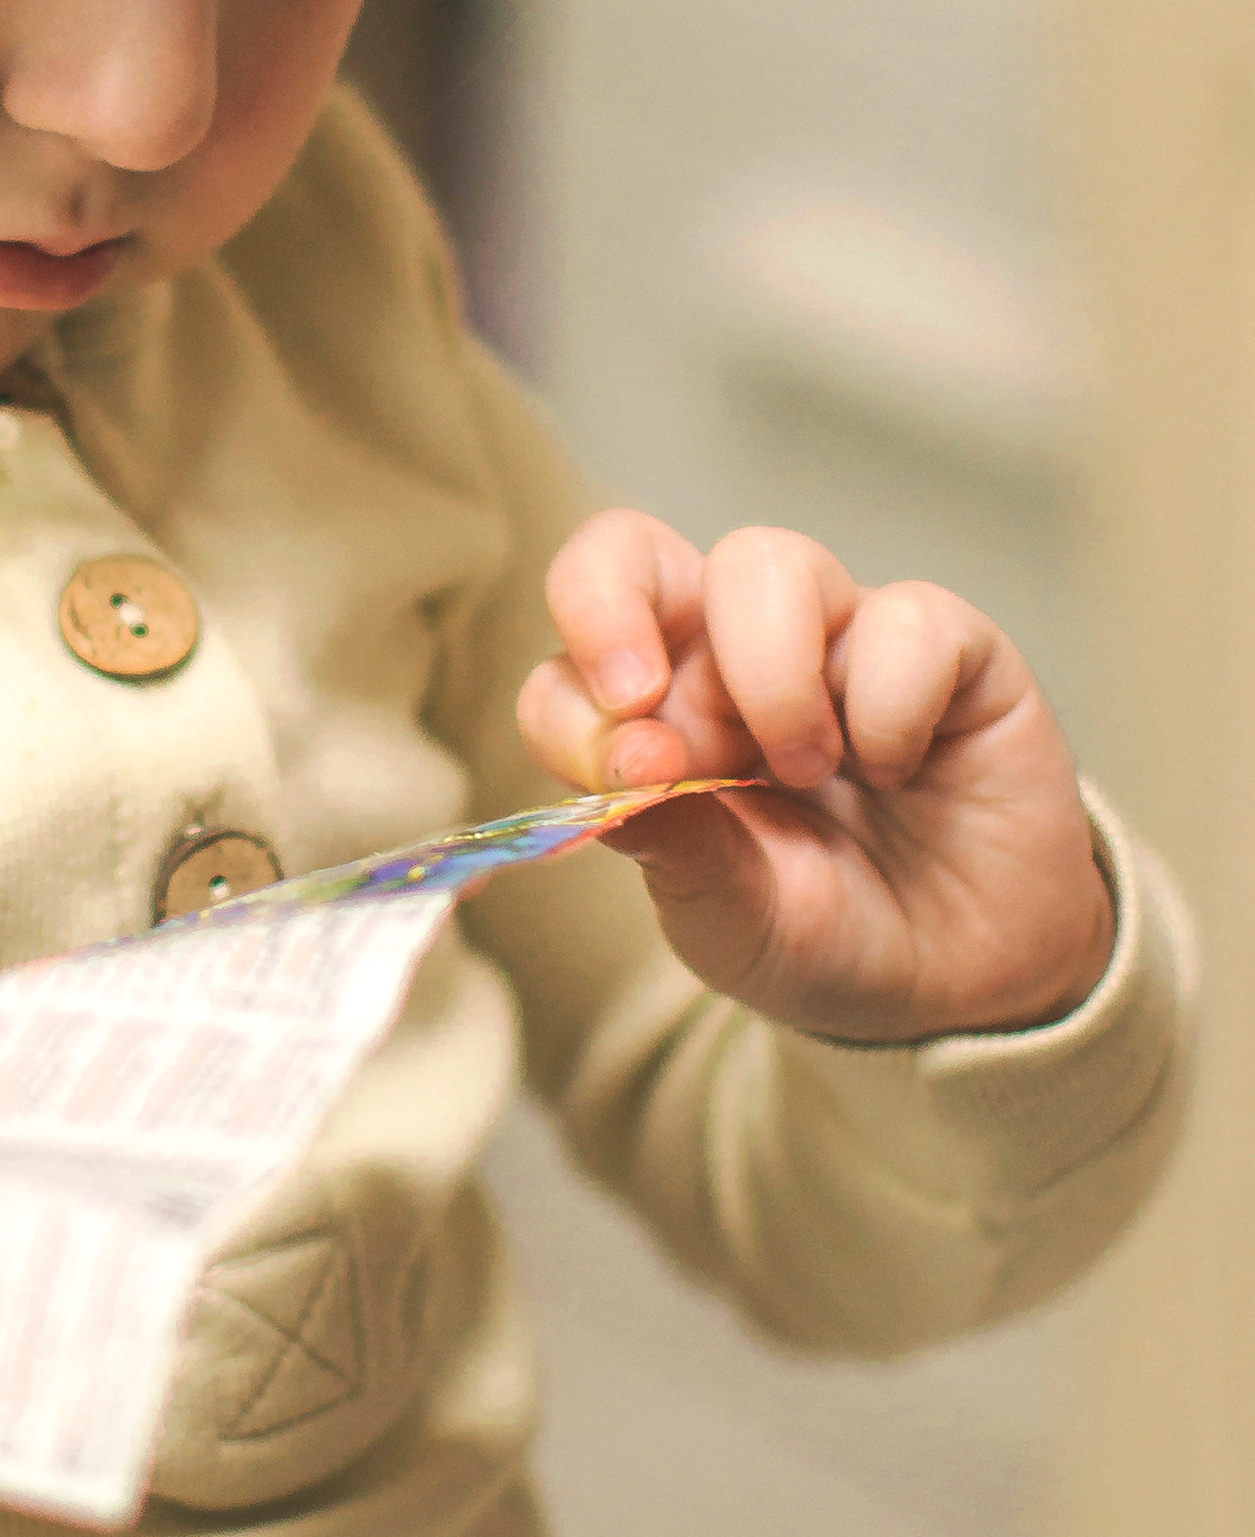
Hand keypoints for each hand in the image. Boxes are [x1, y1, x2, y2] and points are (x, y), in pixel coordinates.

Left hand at [515, 513, 1111, 1041]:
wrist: (967, 986)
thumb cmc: (829, 936)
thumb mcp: (730, 921)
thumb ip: (673, 849)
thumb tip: (611, 775)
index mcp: (656, 717)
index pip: (569, 662)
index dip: (575, 703)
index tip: (630, 777)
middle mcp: (731, 655)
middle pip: (632, 550)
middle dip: (611, 604)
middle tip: (641, 701)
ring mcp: (837, 637)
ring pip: (766, 563)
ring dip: (770, 676)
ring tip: (809, 770)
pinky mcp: (949, 645)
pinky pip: (906, 618)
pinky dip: (890, 704)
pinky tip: (902, 769)